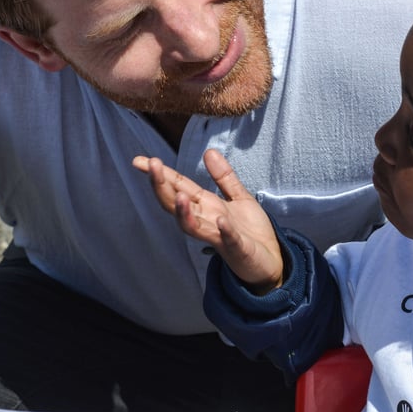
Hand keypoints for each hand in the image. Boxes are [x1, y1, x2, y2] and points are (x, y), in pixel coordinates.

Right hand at [133, 149, 282, 292]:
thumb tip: (208, 151)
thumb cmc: (252, 232)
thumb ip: (223, 176)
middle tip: (152, 166)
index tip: (140, 161)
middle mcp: (206, 221)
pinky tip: (221, 220)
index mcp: (206, 206)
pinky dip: (224, 231)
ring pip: (194, 226)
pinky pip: (229, 240)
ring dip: (185, 212)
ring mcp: (219, 237)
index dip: (161, 173)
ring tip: (179, 195)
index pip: (178, 187)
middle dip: (163, 186)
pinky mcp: (237, 249)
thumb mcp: (239, 197)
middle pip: (177, 204)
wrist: (272, 260)